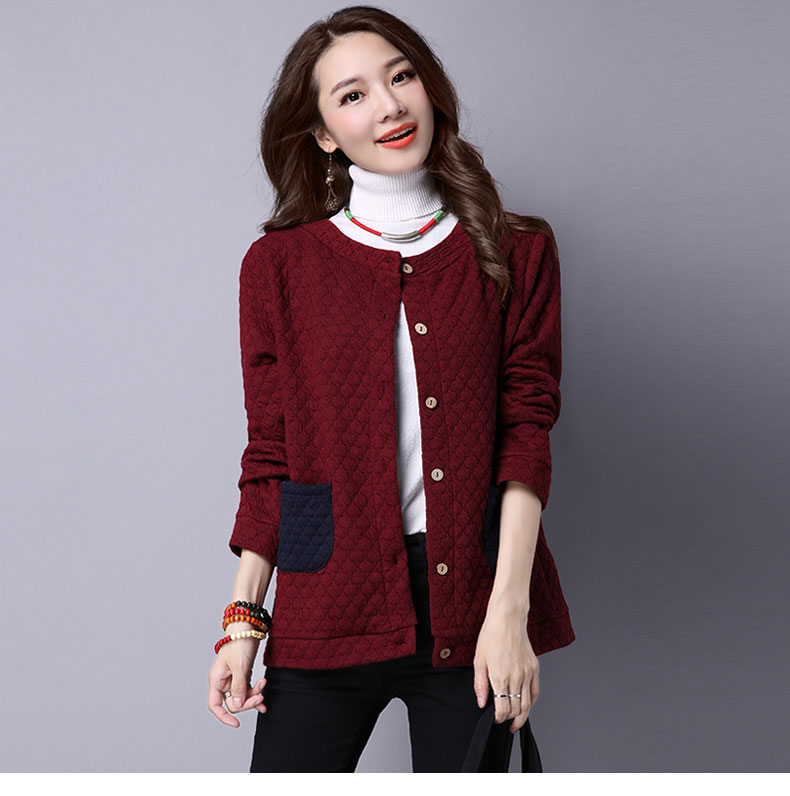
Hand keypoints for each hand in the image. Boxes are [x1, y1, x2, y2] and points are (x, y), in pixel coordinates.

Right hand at [208, 635, 267, 726]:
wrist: (248, 626)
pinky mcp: (243, 673)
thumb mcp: (240, 666)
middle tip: (260, 696)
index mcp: (216, 680)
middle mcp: (224, 681)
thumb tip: (236, 704)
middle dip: (247, 702)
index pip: (215, 705)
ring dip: (254, 695)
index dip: (224, 717)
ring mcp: (234, 677)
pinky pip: (248, 689)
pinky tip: (264, 696)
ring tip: (264, 687)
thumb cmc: (239, 642)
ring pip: (243, 696)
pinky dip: (256, 692)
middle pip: (233, 702)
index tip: (236, 723)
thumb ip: (238, 686)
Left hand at [472, 609, 538, 733]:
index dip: (499, 719)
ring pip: (528, 704)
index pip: (503, 710)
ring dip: (521, 715)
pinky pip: (535, 692)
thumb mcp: (479, 660)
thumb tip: (481, 703)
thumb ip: (480, 684)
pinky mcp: (534, 668)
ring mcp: (528, 673)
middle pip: (516, 710)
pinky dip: (530, 702)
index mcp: (501, 677)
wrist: (508, 619)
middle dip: (509, 719)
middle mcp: (517, 678)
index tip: (494, 719)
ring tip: (515, 721)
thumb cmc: (491, 636)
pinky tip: (525, 705)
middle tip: (503, 721)